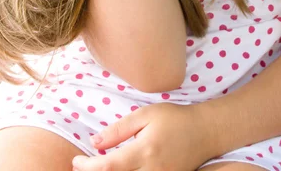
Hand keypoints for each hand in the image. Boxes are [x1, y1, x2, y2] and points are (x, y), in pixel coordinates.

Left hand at [71, 102, 213, 170]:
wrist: (204, 132)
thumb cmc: (174, 118)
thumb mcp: (145, 115)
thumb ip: (119, 129)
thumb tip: (94, 143)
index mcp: (143, 152)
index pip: (107, 167)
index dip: (87, 166)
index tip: (76, 159)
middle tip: (80, 167)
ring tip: (96, 169)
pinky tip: (116, 170)